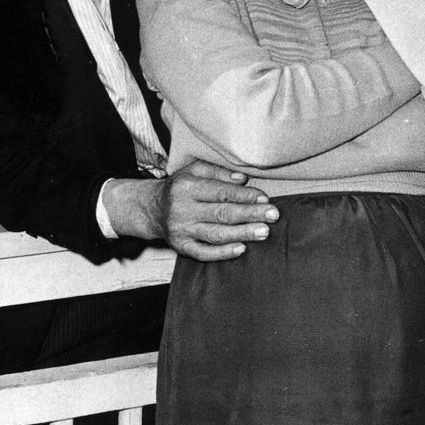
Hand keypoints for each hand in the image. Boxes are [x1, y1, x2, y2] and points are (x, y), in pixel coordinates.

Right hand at [105, 162, 279, 261]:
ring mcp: (182, 230)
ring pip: (216, 234)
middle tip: (273, 215)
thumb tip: (243, 179)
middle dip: (249, 214)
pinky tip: (241, 249)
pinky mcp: (181, 247)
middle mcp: (183, 209)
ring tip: (264, 232)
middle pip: (221, 213)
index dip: (244, 195)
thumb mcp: (194, 170)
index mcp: (187, 187)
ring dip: (242, 233)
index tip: (265, 198)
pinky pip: (203, 253)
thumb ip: (219, 172)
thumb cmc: (180, 187)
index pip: (220, 192)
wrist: (151, 208)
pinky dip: (223, 252)